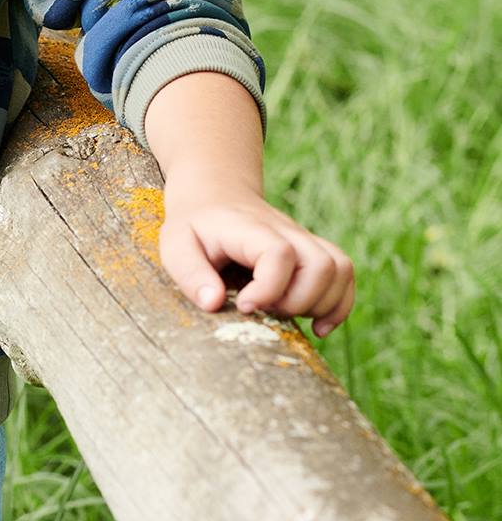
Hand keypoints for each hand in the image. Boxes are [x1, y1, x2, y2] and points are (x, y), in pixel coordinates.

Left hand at [158, 178, 355, 339]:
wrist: (215, 194)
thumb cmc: (194, 225)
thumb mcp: (176, 245)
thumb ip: (191, 274)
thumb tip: (213, 304)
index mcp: (250, 229)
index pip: (279, 253)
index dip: (269, 287)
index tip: (244, 306)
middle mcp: (285, 231)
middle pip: (320, 265)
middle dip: (298, 302)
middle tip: (265, 310)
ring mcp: (303, 240)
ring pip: (340, 269)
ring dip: (321, 304)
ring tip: (286, 315)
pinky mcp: (312, 252)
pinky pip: (345, 273)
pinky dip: (339, 305)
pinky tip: (317, 326)